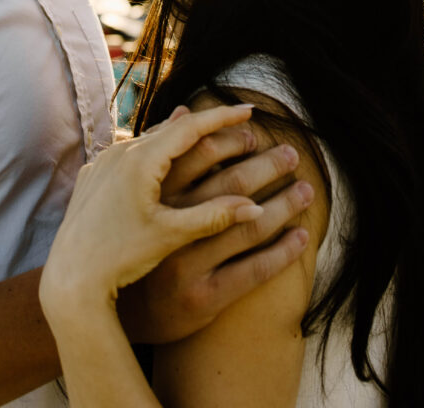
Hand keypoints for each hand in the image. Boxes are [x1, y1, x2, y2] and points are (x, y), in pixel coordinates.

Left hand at [40, 105, 262, 321]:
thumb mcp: (171, 235)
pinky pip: (127, 154)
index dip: (223, 117)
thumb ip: (214, 217)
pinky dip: (151, 151)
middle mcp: (118, 152)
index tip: (250, 109)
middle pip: (170, 129)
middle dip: (204, 126)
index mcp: (140, 160)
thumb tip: (256, 207)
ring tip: (201, 128)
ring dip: (176, 136)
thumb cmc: (121, 257)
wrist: (70, 278)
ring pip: (147, 140)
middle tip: (236, 123)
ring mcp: (102, 163)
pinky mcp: (92, 177)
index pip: (191, 128)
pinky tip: (159, 155)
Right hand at [118, 108, 312, 342]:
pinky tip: (301, 237)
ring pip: (249, 226)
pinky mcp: (203, 297)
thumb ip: (166, 155)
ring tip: (306, 191)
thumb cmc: (135, 239)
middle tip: (292, 155)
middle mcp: (171, 226)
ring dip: (285, 205)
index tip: (256, 133)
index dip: (232, 139)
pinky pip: (253, 270)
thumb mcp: (143, 196)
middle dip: (268, 165)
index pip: (200, 153)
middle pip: (232, 184)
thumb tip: (184, 111)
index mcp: (155, 195)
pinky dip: (283, 251)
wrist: (117, 311)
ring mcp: (187, 263)